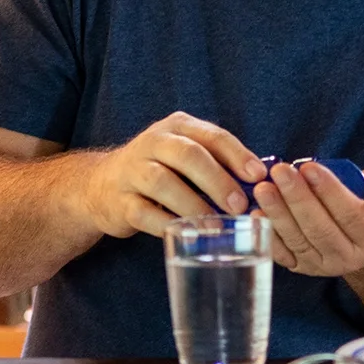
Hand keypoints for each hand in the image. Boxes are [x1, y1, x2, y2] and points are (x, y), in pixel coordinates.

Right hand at [80, 112, 266, 236]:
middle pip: (188, 155)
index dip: (238, 155)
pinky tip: (186, 235)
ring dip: (193, 205)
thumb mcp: (186, 157)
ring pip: (163, 182)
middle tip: (240, 205)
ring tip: (217, 225)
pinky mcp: (119, 201)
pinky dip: (166, 225)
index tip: (259, 176)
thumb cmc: (160, 170)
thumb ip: (219, 164)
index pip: (212, 136)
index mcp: (177, 127)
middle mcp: (153, 143)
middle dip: (217, 180)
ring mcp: (132, 171)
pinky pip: (143, 213)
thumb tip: (261, 186)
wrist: (102, 185)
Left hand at [255, 161, 363, 276]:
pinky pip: (284, 253)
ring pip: (299, 240)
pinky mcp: (305, 266)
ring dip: (278, 213)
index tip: (310, 168)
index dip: (329, 192)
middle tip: (279, 172)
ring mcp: (326, 265)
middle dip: (297, 199)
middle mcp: (353, 257)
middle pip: (321, 229)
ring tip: (263, 188)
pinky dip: (268, 235)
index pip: (351, 215)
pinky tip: (254, 214)